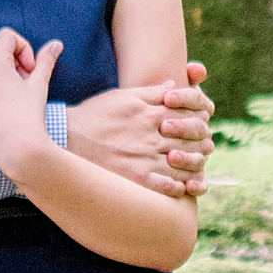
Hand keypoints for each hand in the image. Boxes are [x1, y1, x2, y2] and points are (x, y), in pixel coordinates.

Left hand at [0, 27, 62, 178]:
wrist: (18, 150)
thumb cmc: (31, 116)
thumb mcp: (40, 84)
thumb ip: (46, 60)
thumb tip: (55, 44)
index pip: (7, 37)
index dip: (23, 48)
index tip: (30, 69)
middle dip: (12, 63)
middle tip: (25, 84)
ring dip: (0, 77)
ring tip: (14, 97)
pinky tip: (2, 110)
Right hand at [64, 62, 214, 199]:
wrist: (66, 139)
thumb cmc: (94, 115)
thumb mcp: (122, 95)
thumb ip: (151, 92)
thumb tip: (172, 85)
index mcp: (151, 114)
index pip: (189, 116)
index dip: (200, 120)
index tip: (202, 124)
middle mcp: (153, 136)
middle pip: (192, 140)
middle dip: (202, 143)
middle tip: (206, 147)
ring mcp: (146, 158)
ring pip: (185, 164)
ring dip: (195, 165)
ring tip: (197, 166)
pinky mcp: (137, 179)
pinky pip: (168, 186)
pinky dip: (180, 187)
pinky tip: (182, 186)